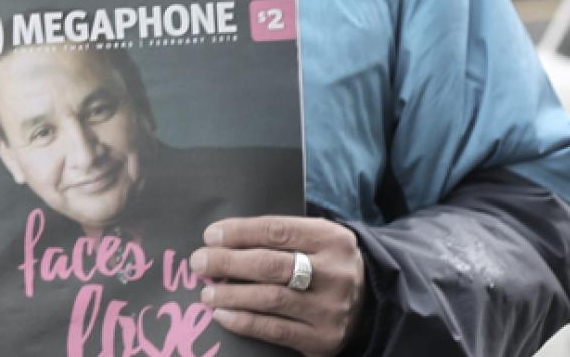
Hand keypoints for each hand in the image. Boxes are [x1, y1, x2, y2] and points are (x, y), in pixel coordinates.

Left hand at [191, 217, 367, 356]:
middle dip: (227, 263)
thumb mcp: (314, 239)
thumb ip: (277, 237)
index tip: (210, 236)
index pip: (276, 231)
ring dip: (231, 295)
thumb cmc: (324, 264)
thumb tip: (220, 240)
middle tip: (199, 263)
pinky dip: (244, 322)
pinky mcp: (324, 339)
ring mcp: (331, 309)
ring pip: (270, 299)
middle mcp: (335, 273)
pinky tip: (222, 316)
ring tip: (207, 293)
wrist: (370, 304)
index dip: (239, 232)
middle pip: (270, 265)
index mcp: (332, 239)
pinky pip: (275, 330)